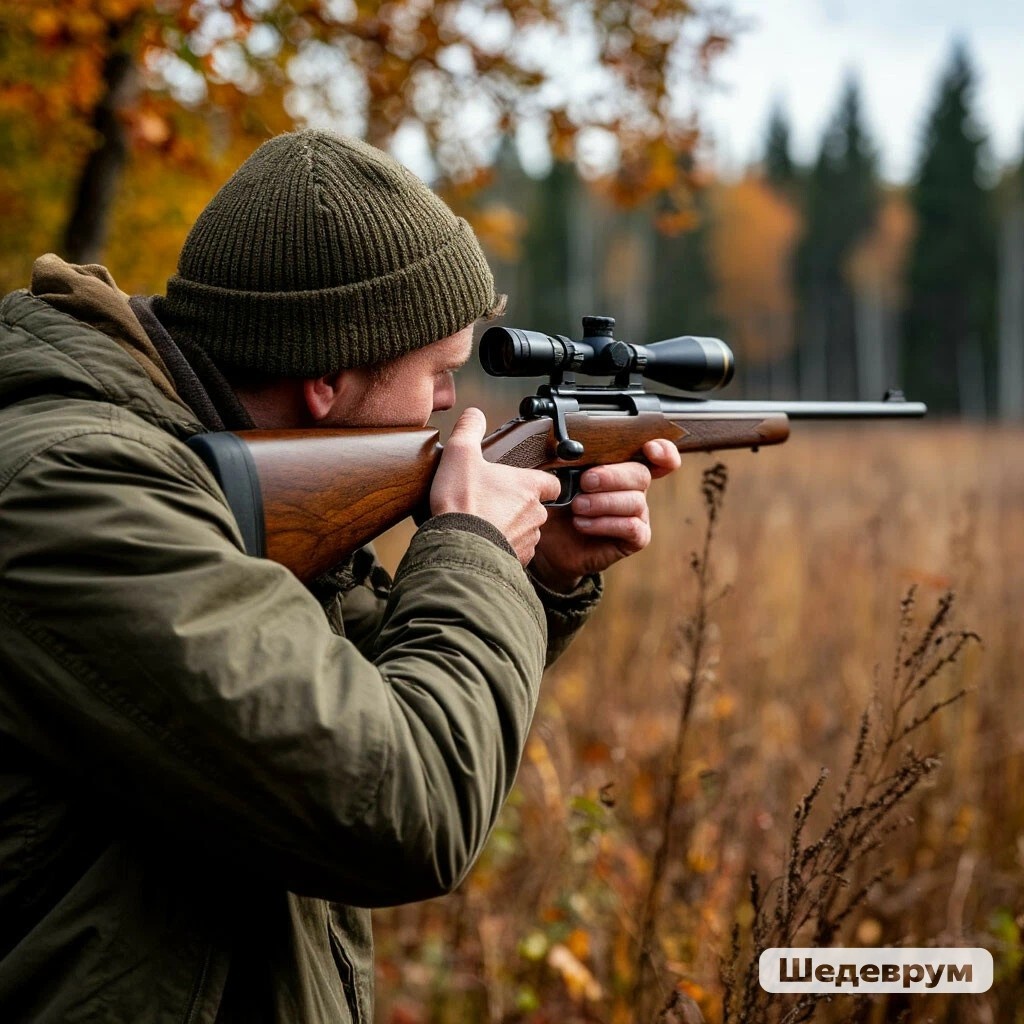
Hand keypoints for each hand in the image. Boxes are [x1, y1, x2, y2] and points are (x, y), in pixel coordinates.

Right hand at [431, 408, 562, 564]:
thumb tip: (474, 415)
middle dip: (520, 507)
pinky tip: (484, 545)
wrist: (459, 548)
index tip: (531, 482)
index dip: (543, 482)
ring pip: (527, 532)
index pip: (553, 483)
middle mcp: (535, 514)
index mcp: (528, 486)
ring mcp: (528, 540)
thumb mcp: (460, 455)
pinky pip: (515, 554)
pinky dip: (502, 549)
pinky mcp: (517, 562)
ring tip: (486, 526)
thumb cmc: (463, 503)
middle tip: (494, 504)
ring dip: (511, 529)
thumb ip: (469, 430)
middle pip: (537, 508)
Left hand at [529, 439, 681, 591]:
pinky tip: (582, 524)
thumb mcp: (558, 477)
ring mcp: (638, 514)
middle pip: (641, 474)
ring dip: (603, 503)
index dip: (662, 450)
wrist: (548, 542)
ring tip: (577, 507)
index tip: (649, 448)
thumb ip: (570, 460)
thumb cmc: (555, 505)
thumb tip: (570, 448)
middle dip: (612, 476)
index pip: (656, 455)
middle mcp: (634, 489)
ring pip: (635, 502)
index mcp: (621, 466)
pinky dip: (605, 524)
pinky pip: (632, 527)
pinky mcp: (635, 538)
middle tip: (585, 482)